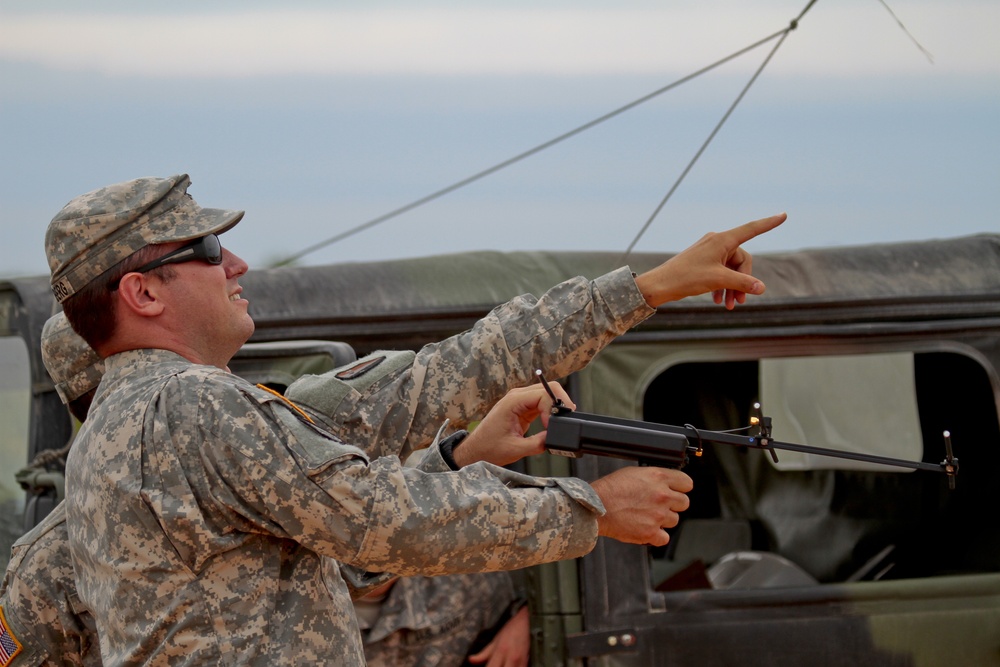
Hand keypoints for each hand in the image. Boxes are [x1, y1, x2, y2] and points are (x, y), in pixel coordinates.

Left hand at [452, 384, 575, 467]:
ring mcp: (520, 401)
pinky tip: (552, 422)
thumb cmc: (488, 448)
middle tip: (566, 419)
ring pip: (547, 394)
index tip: (552, 426)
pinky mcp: (523, 408)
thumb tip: (554, 439)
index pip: (543, 394)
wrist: (475, 450)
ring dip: (556, 407)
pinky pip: (542, 403)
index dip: (553, 409)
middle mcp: (517, 396)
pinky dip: (550, 411)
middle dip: (560, 402)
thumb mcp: (516, 449)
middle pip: (548, 388)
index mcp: (513, 401)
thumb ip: (538, 443)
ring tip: (560, 422)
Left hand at [466, 606, 529, 666]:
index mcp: (499, 651)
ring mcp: (521, 661)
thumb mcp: (495, 641)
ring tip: (502, 665)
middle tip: (495, 665)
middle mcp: (510, 658)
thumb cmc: (511, 631)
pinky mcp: (528, 662)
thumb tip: (470, 660)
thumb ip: (483, 654)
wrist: (528, 621)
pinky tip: (511, 666)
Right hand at [590, 466, 692, 546]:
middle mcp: (662, 495)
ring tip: (646, 515)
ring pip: (674, 520)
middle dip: (673, 504)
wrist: (596, 506)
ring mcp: (658, 515)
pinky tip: (646, 528)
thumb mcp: (635, 472)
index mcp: (658, 477)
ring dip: (663, 519)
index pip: (687, 483)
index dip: (680, 487)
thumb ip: (655, 478)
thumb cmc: (610, 489)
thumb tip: (665, 483)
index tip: (676, 490)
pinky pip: (665, 538)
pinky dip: (657, 536)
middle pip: (684, 503)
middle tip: (659, 504)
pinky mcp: (651, 532)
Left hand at [634, 213, 785, 309]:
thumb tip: (762, 288)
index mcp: (722, 240)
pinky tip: (717, 301)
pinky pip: (721, 272)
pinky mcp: (703, 262)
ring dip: (732, 287)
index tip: (784, 215)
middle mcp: (717, 242)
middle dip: (743, 281)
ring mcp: (709, 252)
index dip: (768, 223)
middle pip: (742, 260)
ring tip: (728, 306)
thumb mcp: (718, 280)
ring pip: (731, 269)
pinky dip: (722, 286)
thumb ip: (742, 282)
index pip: (751, 229)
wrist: (660, 285)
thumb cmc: (686, 278)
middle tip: (738, 302)